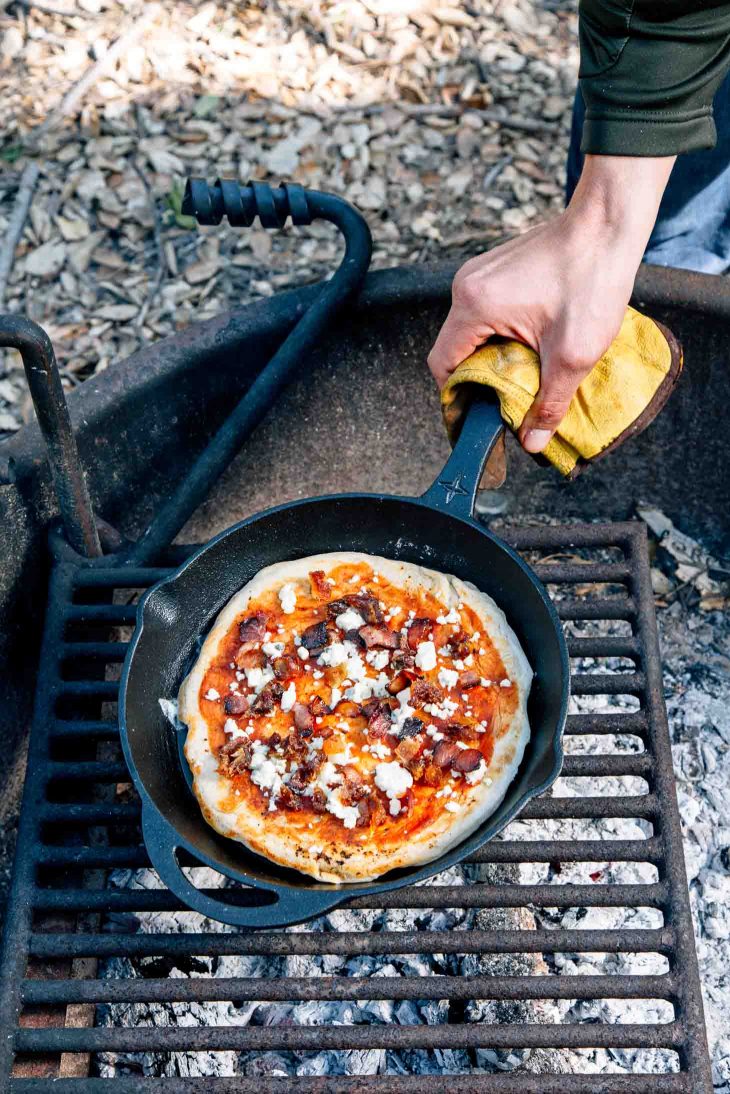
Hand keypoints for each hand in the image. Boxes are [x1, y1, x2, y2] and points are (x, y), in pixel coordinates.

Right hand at [428, 154, 674, 452]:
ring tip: (526, 371)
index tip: (479, 416)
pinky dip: (502, 334)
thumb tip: (533, 442)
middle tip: (510, 398)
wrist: (608, 221)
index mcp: (474, 306)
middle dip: (481, 379)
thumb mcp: (573, 354)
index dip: (457, 398)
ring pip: (472, 332)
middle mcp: (467, 287)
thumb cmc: (592, 278)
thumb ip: (550, 403)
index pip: (442, 366)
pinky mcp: (496, 269)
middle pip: (455, 350)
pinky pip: (486, 312)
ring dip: (494, 357)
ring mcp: (479, 273)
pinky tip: (533, 341)